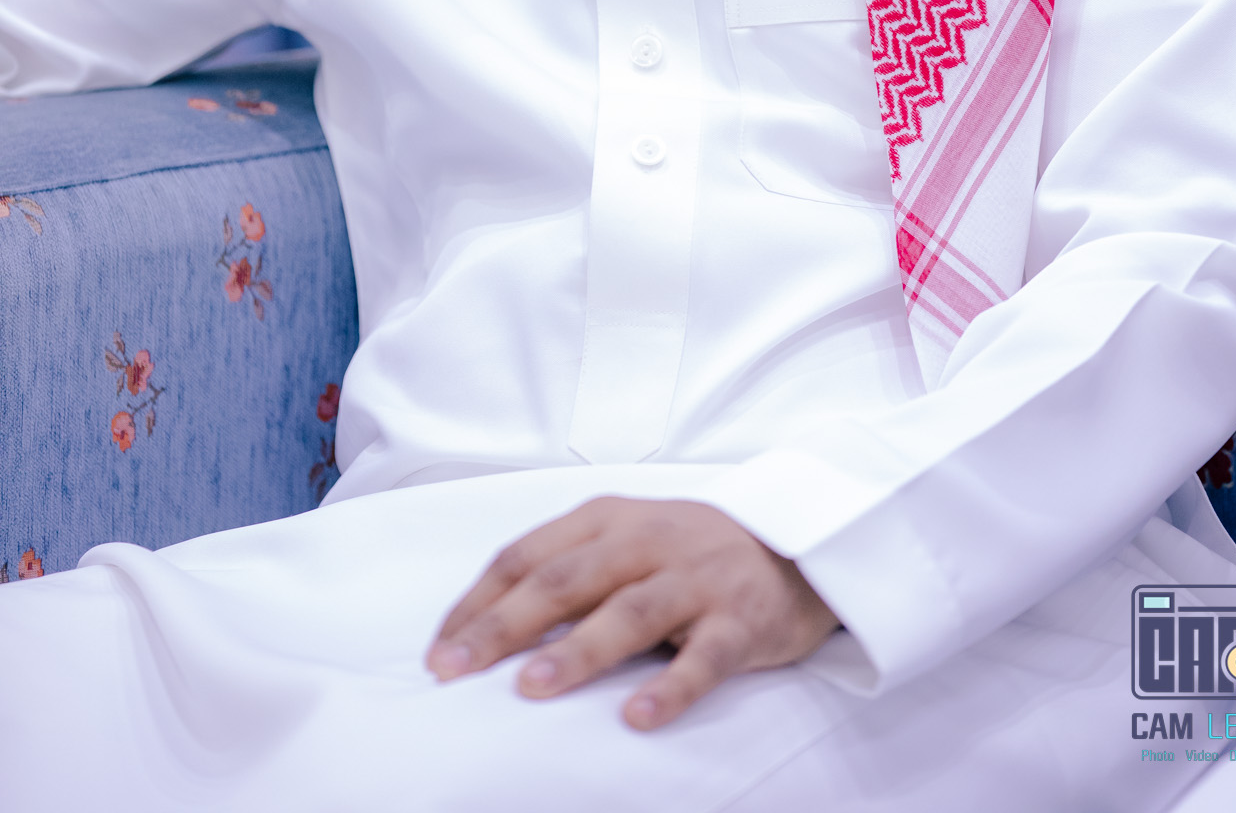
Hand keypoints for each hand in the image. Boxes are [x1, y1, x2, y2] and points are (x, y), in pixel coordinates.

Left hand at [426, 497, 838, 729]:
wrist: (795, 549)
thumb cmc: (688, 555)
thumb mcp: (624, 543)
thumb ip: (567, 573)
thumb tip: (483, 631)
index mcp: (608, 518)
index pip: (526, 555)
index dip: (478, 602)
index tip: (439, 652)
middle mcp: (647, 539)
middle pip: (565, 580)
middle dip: (504, 625)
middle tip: (455, 670)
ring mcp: (696, 577)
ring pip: (629, 612)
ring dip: (577, 651)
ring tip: (531, 688)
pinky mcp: (740, 618)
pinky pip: (704, 657)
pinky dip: (671, 687)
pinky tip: (639, 719)